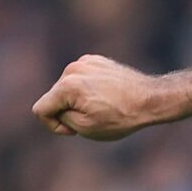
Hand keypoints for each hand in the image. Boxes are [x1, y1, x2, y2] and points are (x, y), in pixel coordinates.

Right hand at [33, 55, 169, 139]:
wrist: (150, 99)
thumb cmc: (121, 117)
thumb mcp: (86, 128)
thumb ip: (62, 118)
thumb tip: (55, 108)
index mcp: (67, 86)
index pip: (40, 110)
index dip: (53, 125)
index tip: (73, 130)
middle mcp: (72, 70)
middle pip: (54, 97)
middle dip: (67, 111)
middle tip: (92, 119)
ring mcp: (84, 62)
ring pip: (67, 88)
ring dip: (78, 100)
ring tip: (102, 106)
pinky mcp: (95, 60)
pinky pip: (80, 79)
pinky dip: (87, 89)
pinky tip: (106, 96)